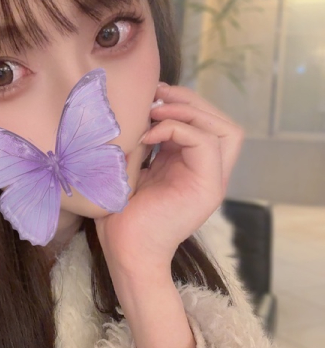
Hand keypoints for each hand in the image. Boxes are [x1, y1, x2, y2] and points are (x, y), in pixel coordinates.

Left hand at [94, 82, 244, 276]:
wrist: (125, 252)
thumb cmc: (121, 217)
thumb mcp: (131, 169)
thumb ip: (143, 142)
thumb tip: (139, 109)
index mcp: (190, 167)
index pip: (206, 124)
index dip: (183, 102)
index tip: (150, 96)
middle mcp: (207, 173)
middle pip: (223, 122)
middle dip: (190, 100)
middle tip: (156, 95)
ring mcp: (212, 181)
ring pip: (226, 130)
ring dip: (190, 111)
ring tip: (155, 112)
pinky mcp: (208, 189)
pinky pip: (206, 142)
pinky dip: (178, 129)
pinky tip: (149, 136)